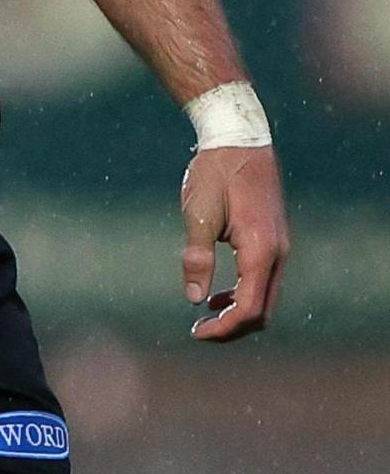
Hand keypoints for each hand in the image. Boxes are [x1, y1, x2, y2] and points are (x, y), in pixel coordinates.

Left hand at [179, 145, 288, 341]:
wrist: (239, 140)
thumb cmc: (214, 174)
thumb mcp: (198, 215)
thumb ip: (197, 258)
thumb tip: (194, 298)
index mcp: (260, 250)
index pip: (249, 308)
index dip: (224, 328)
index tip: (196, 333)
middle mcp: (277, 253)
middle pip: (262, 310)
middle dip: (233, 327)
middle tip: (199, 331)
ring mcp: (279, 247)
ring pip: (265, 296)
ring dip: (238, 311)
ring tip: (206, 316)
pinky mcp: (273, 240)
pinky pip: (263, 279)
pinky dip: (243, 293)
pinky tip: (217, 293)